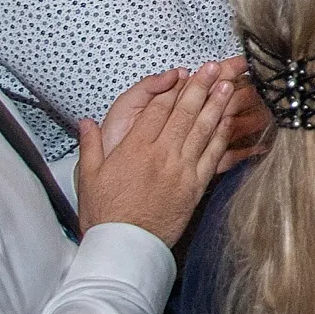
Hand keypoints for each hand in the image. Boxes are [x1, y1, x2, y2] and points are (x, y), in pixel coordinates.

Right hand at [76, 60, 234, 245]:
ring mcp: (181, 169)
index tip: (184, 72)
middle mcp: (160, 154)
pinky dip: (222, 135)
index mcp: (134, 149)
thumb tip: (85, 122)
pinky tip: (229, 120)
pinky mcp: (195, 185)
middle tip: (214, 66)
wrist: (125, 247)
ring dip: (216, 104)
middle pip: (184, 113)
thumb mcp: (89, 177)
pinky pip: (213, 155)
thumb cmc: (105, 214)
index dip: (172, 88)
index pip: (157, 110)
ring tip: (228, 84)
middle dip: (200, 86)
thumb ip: (90, 145)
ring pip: (202, 129)